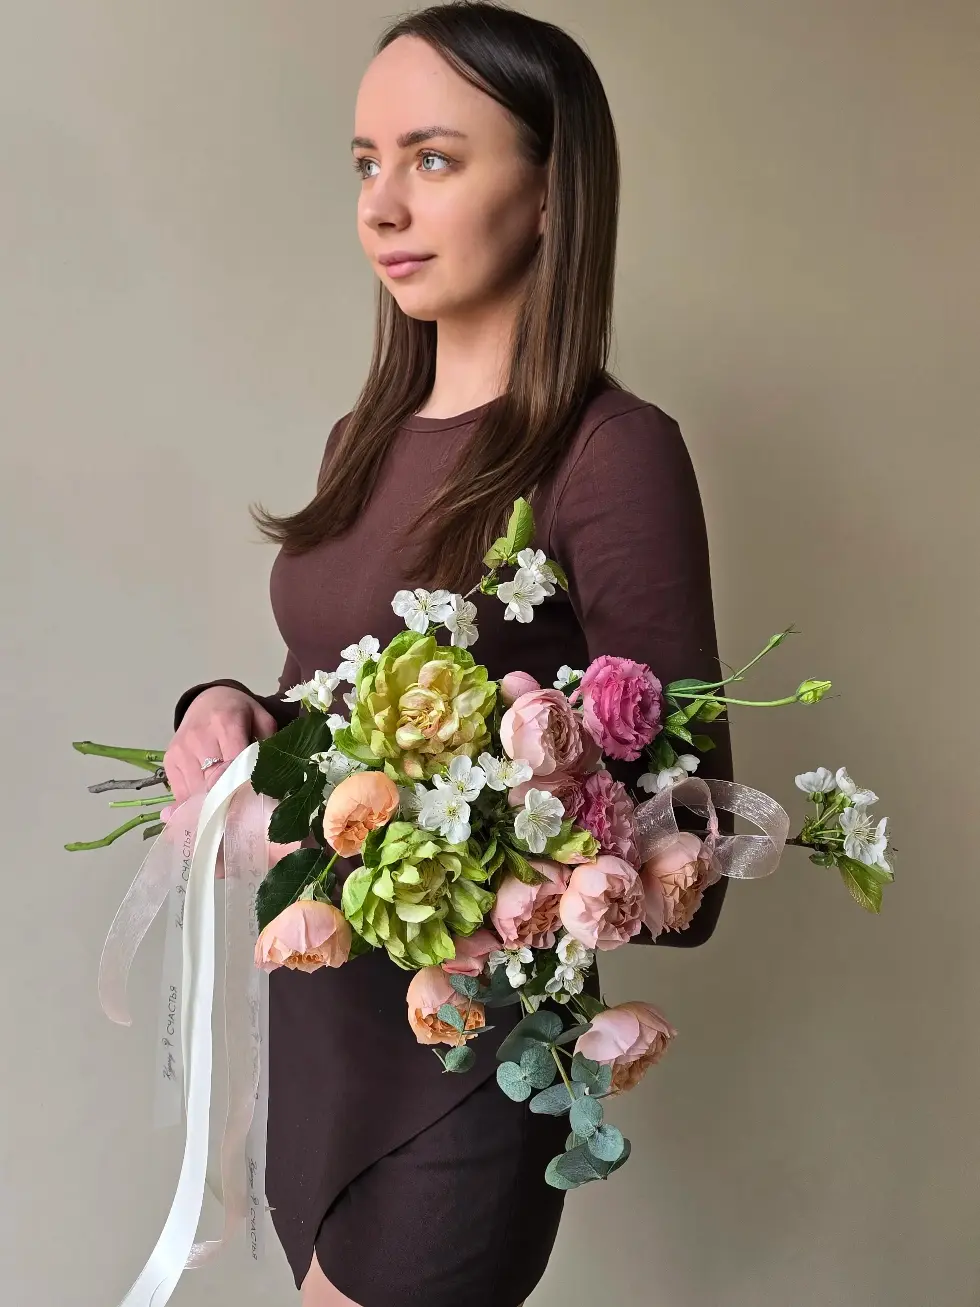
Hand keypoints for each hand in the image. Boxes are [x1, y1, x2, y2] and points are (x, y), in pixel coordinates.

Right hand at [160, 685, 277, 823]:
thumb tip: (265, 780)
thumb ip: (266, 748)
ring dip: (211, 803)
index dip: (243, 787)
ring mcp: (181, 750)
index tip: (253, 802)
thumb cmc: (241, 714)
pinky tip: (208, 803)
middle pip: (213, 782)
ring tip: (226, 808)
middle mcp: (199, 737)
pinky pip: (181, 793)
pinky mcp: (169, 760)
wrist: (209, 699)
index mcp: (226, 724)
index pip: (233, 766)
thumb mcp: (262, 721)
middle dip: (228, 800)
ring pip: (196, 791)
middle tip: (241, 812)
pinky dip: (194, 803)